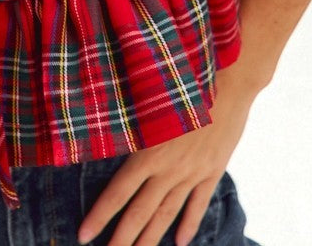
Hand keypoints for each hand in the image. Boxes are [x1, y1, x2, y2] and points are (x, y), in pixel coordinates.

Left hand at [77, 61, 257, 245]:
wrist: (228, 81)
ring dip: (150, 237)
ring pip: (167, 213)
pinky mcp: (212, 170)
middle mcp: (168, 168)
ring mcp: (192, 173)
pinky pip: (197, 204)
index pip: (117, 193)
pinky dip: (188, 224)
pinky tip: (179, 242)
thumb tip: (102, 131)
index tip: (84, 235)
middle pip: (140, 212)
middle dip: (122, 238)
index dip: (100, 216)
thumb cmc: (182, 81)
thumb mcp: (148, 99)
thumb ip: (129, 122)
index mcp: (148, 151)